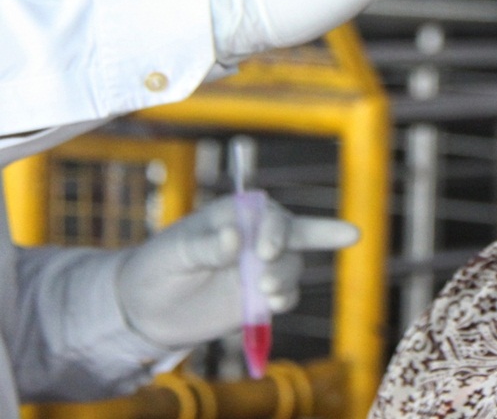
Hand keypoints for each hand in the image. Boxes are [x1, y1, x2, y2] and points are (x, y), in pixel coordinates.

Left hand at [116, 195, 358, 348]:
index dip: (275, 229)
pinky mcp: (259, 298)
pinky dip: (285, 298)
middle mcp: (253, 238)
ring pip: (292, 265)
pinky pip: (286, 294)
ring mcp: (259, 268)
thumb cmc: (155, 268)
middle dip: (319, 234)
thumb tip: (235, 236)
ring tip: (266, 291)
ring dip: (286, 276)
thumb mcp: (174, 253)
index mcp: (234, 216)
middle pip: (295, 232)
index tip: (266, 251)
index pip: (268, 213)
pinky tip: (273, 304)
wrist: (143, 312)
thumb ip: (206, 246)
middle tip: (326, 241)